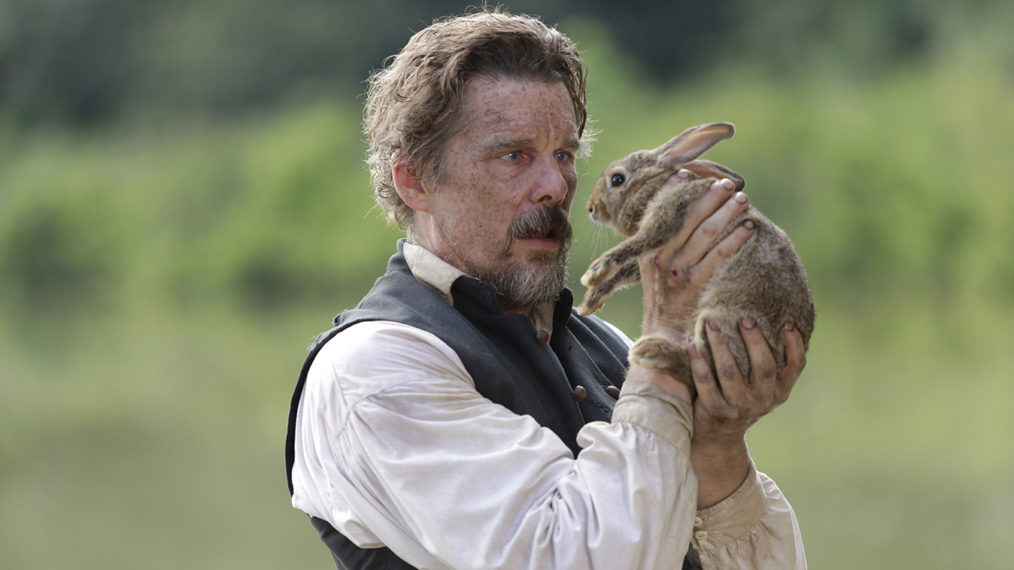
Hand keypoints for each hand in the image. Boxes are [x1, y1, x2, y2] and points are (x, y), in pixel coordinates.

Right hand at [639, 172, 753, 339]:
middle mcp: (661, 257)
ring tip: (742, 199)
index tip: (688, 172)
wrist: (663, 333)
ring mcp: (678, 271)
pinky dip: (734, 240)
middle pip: (688, 218)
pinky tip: (747, 228)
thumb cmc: (662, 296)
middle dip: (709, 197)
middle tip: (727, 184)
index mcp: (648, 249)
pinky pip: (719, 256)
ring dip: (726, 213)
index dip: (675, 190)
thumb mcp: (653, 267)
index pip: (661, 212)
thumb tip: (678, 212)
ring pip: (706, 233)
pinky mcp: (696, 285)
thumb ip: (661, 243)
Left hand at [688, 319, 806, 506]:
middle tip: (745, 319)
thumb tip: (770, 321)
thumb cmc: (743, 399)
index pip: (795, 368)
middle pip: (764, 368)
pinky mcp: (715, 410)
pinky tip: (690, 342)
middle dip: (755, 341)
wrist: (719, 436)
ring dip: (720, 345)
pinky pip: (704, 381)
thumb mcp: (763, 389)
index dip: (794, 346)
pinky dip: (697, 360)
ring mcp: (738, 407)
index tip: (789, 324)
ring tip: (712, 324)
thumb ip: (768, 365)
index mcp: (779, 393)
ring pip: (730, 372)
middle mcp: (762, 401)